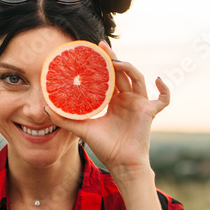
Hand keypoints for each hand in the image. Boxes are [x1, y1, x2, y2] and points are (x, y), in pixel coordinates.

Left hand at [50, 41, 169, 179]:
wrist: (121, 163)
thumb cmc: (105, 147)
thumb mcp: (82, 129)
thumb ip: (64, 119)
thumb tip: (45, 108)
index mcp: (114, 101)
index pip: (109, 77)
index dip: (102, 64)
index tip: (92, 51)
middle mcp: (127, 99)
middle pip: (122, 72)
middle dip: (112, 58)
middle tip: (100, 46)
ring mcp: (140, 104)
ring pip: (137, 78)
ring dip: (128, 67)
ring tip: (115, 62)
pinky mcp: (149, 112)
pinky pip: (163, 99)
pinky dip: (164, 90)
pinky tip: (158, 79)